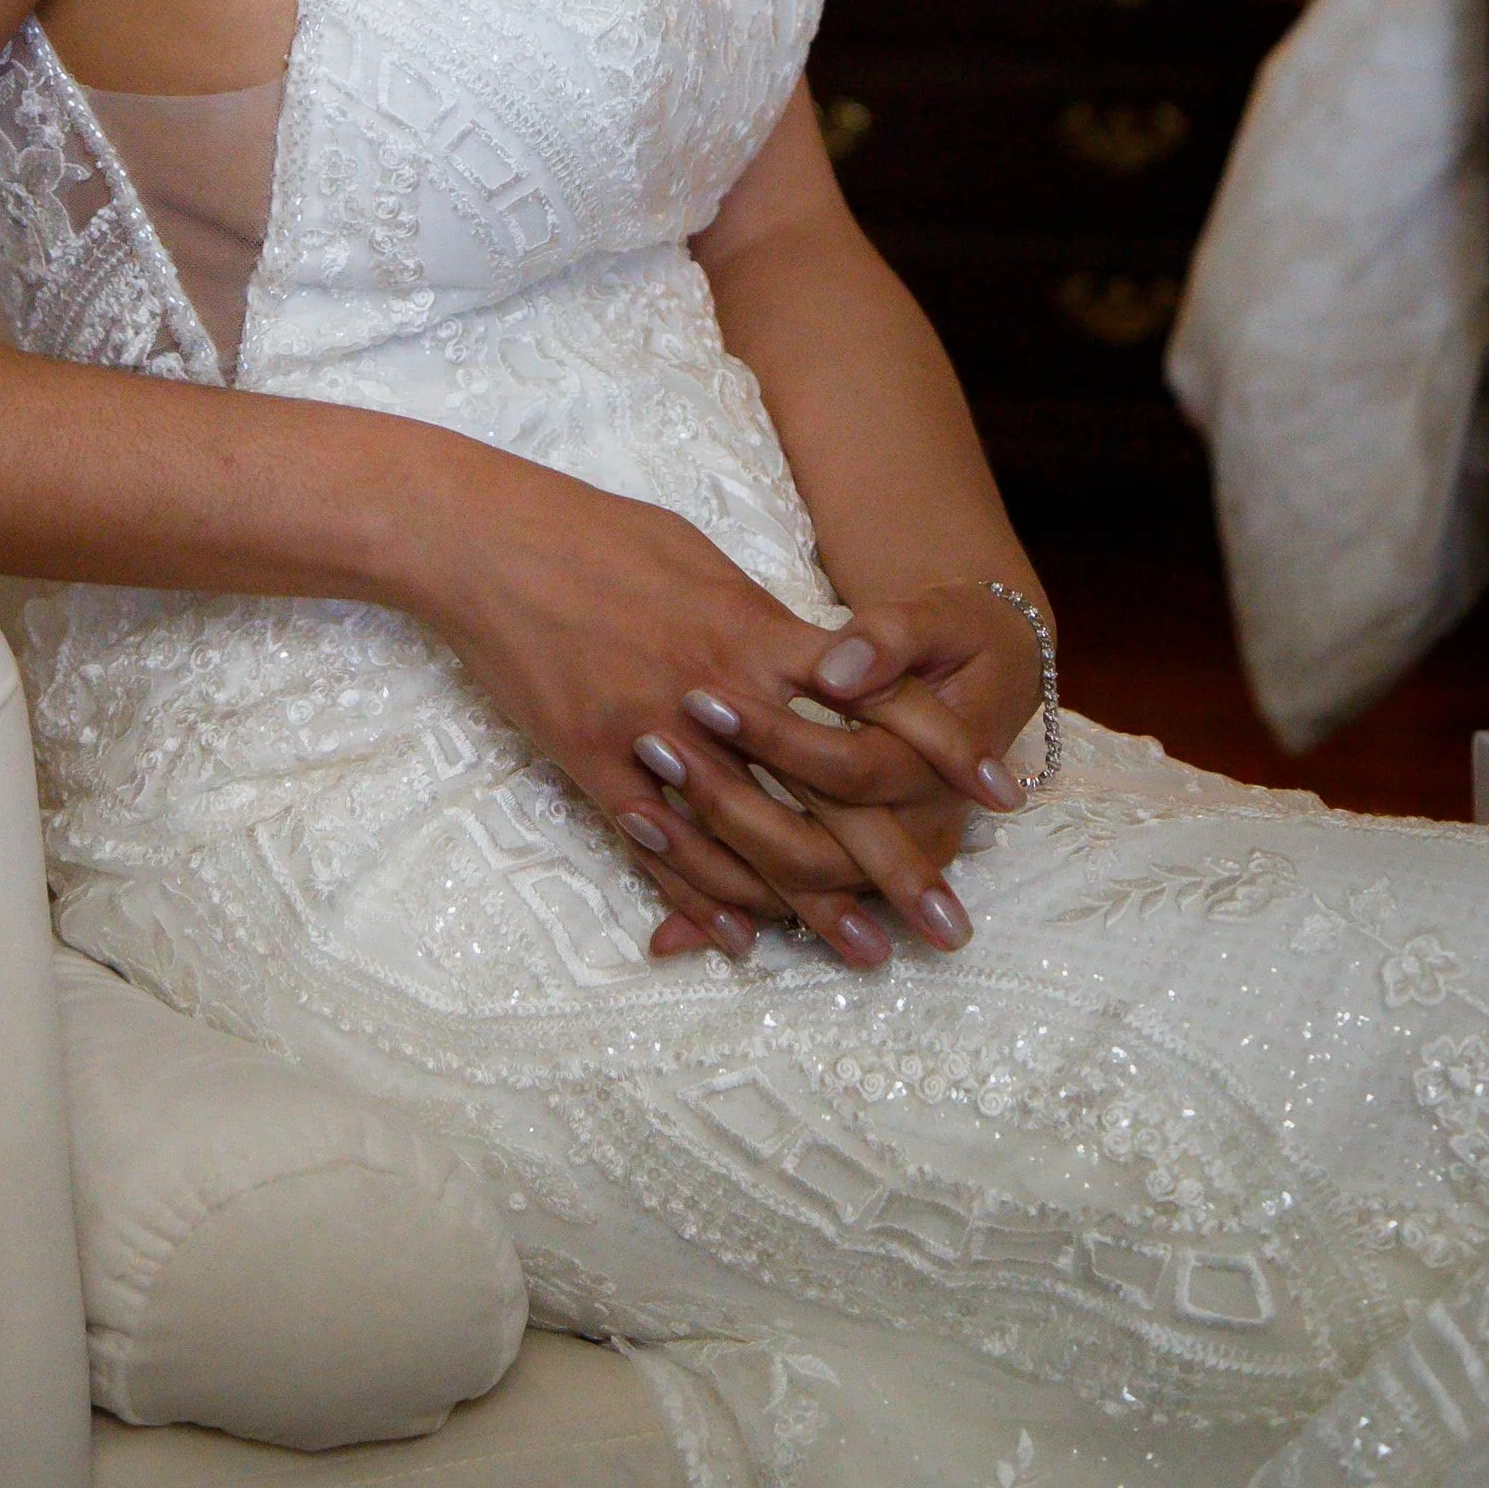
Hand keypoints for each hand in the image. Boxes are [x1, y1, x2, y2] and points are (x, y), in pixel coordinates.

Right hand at [405, 456, 1020, 970]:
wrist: (486, 543)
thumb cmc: (599, 534)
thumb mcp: (702, 559)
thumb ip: (765, 622)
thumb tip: (820, 661)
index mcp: (751, 632)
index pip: (876, 700)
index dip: (944, 748)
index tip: (1002, 794)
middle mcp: (713, 695)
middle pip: (826, 797)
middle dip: (897, 866)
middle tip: (951, 924)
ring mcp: (649, 739)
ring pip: (748, 843)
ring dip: (812, 909)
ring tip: (868, 953)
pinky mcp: (592, 766)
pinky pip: (659, 850)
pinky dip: (704, 899)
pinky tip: (744, 940)